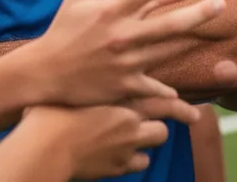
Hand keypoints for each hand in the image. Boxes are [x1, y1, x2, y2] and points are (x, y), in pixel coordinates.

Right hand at [22, 97, 197, 178]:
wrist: (43, 147)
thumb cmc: (50, 110)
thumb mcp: (75, 86)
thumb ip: (94, 80)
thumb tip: (98, 71)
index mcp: (121, 97)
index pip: (162, 99)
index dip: (179, 104)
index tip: (191, 108)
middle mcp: (130, 121)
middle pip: (165, 122)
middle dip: (176, 119)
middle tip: (193, 117)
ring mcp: (126, 146)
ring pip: (156, 140)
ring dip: (150, 138)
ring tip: (140, 132)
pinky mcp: (118, 167)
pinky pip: (140, 162)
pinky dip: (134, 158)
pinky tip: (122, 152)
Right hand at [26, 0, 232, 105]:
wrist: (43, 73)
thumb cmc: (61, 30)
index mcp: (110, 10)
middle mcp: (121, 35)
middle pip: (167, 21)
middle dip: (197, 12)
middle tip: (222, 4)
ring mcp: (125, 62)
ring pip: (166, 51)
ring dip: (189, 45)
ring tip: (210, 38)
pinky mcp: (123, 86)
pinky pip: (153, 89)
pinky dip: (169, 93)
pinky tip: (186, 96)